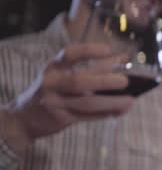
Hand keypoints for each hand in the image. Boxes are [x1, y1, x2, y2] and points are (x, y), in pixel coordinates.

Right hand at [4, 43, 133, 151]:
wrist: (23, 117)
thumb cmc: (52, 90)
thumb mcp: (61, 75)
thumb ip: (88, 69)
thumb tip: (123, 62)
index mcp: (53, 67)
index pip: (70, 54)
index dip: (90, 50)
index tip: (109, 49)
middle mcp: (52, 83)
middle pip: (80, 81)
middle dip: (105, 80)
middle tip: (126, 80)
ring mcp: (55, 103)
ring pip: (87, 103)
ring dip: (111, 102)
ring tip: (130, 100)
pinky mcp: (61, 119)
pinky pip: (88, 117)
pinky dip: (106, 113)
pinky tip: (120, 110)